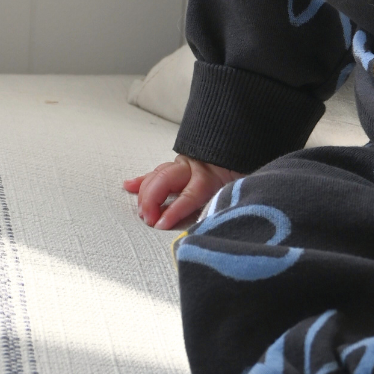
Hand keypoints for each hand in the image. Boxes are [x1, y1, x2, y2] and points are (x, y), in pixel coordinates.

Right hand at [123, 156, 242, 229]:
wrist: (245, 148)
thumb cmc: (242, 175)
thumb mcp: (239, 191)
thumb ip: (227, 204)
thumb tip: (219, 225)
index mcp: (210, 178)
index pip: (188, 195)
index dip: (173, 210)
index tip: (160, 224)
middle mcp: (194, 169)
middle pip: (165, 181)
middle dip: (152, 200)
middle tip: (148, 219)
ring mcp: (185, 165)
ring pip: (158, 175)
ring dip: (145, 193)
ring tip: (141, 211)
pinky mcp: (180, 165)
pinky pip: (157, 172)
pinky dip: (142, 180)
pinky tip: (128, 186)